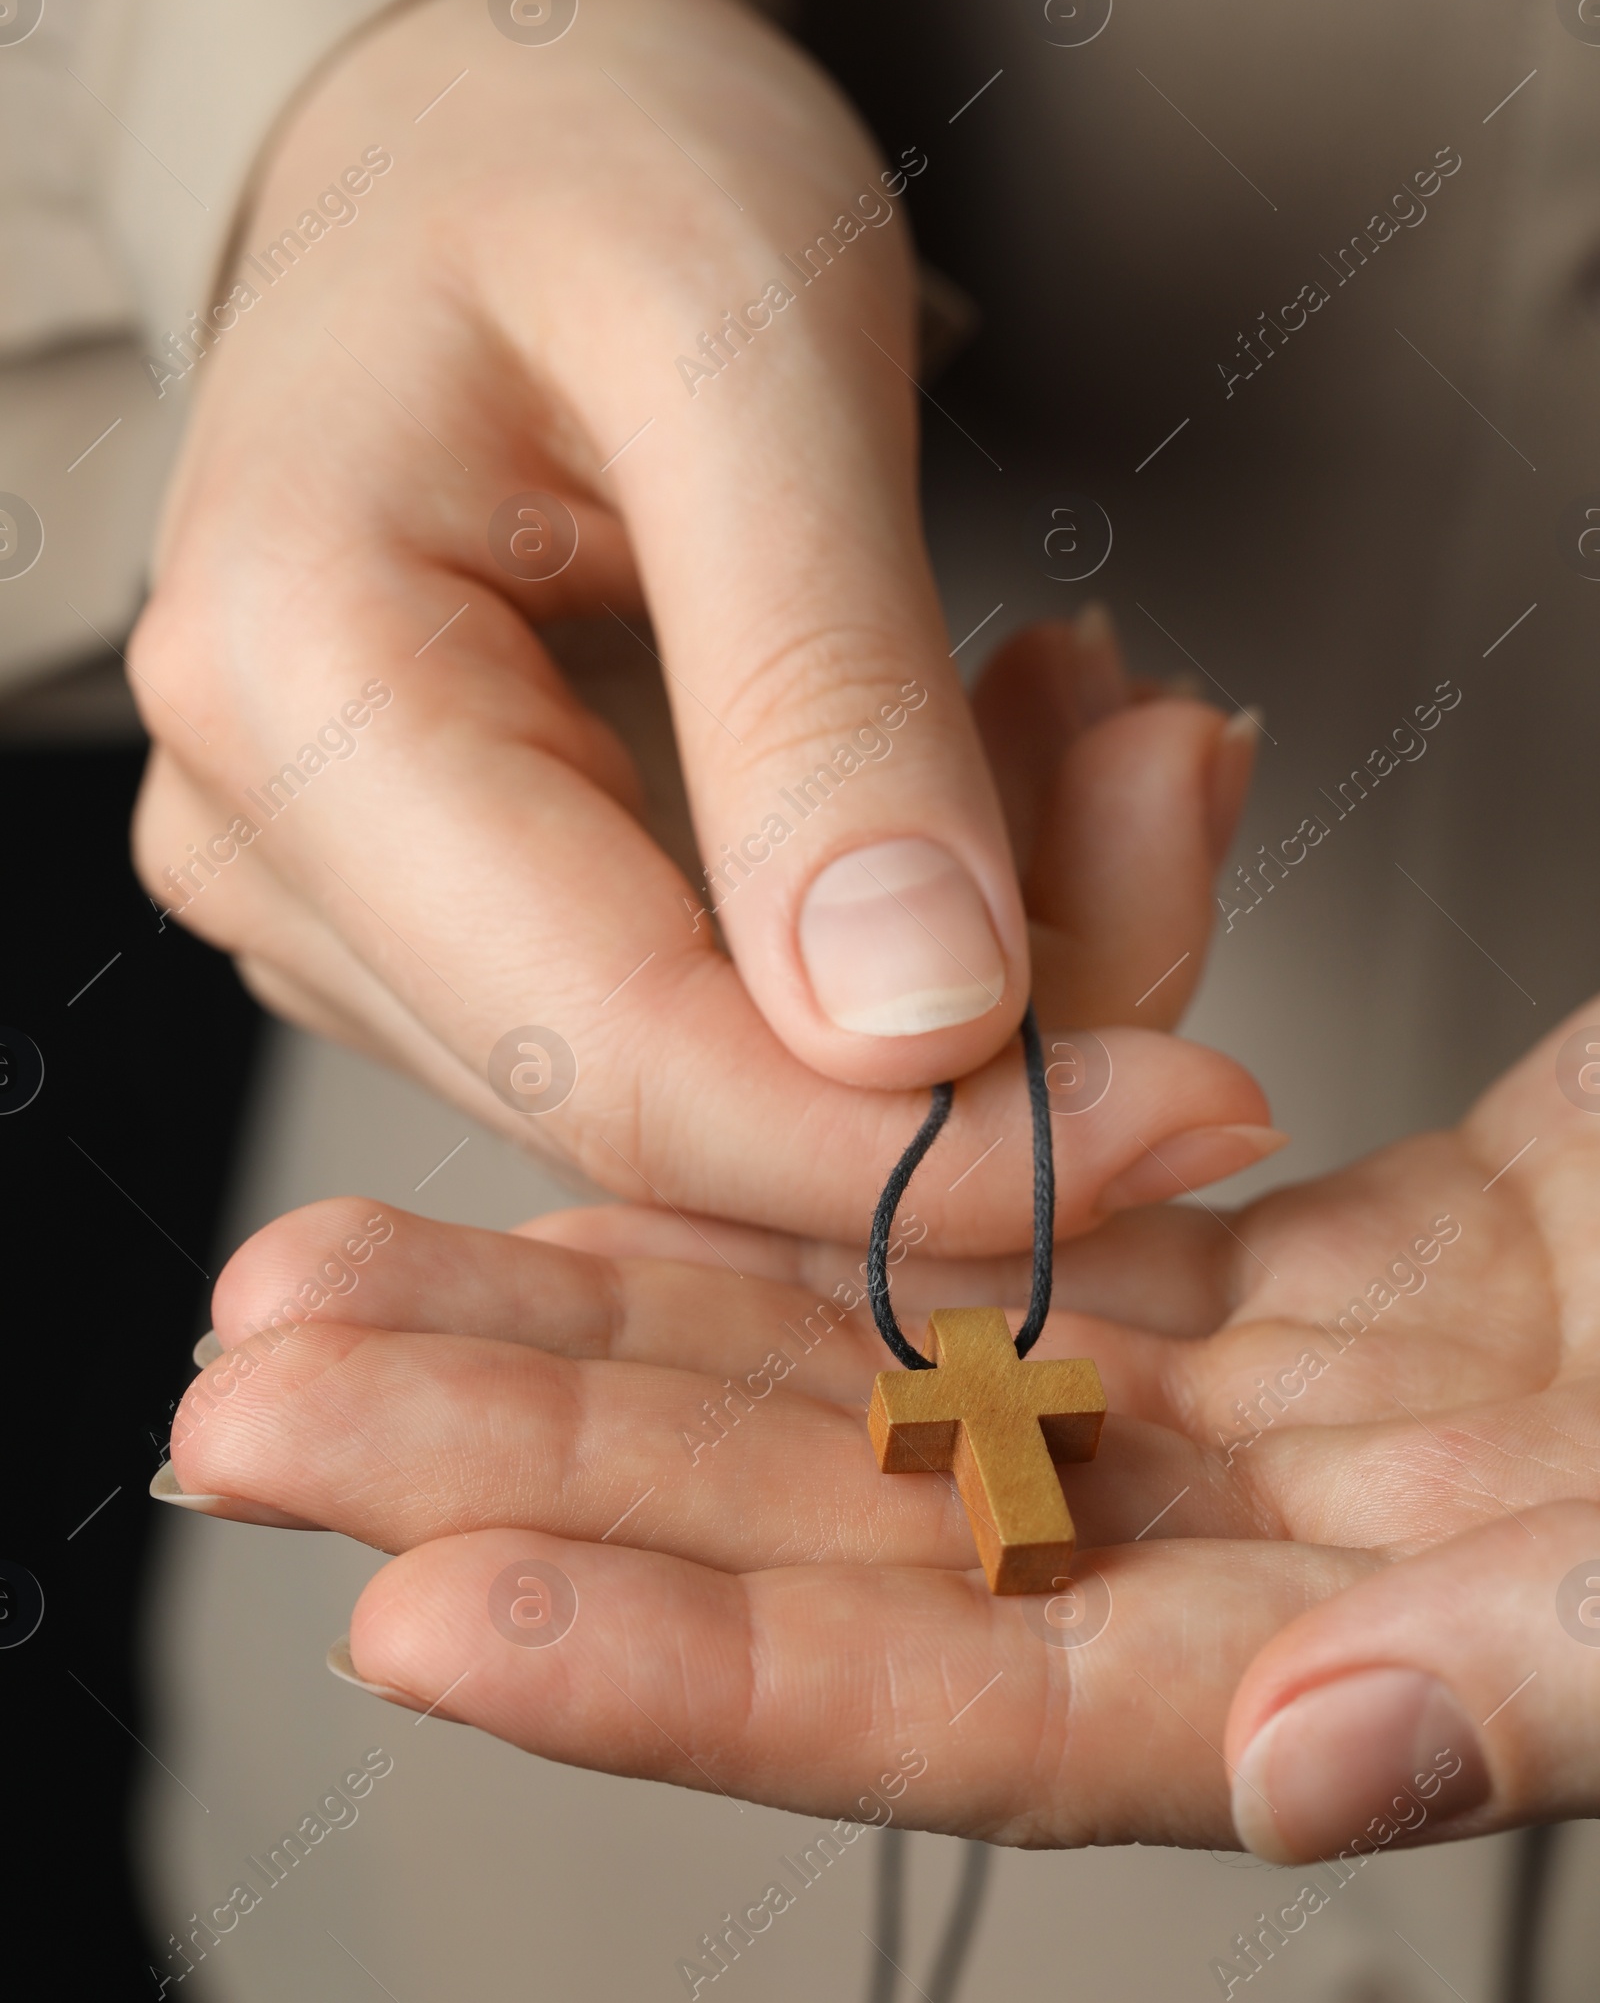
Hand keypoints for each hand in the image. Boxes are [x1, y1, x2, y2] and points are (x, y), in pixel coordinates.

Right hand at [128, 0, 1272, 1246]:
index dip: (919, 1144)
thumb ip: (819, 686)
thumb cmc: (591, 159)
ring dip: (972, 941)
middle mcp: (275, 832)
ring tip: (1091, 701)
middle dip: (993, 1020)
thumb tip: (915, 1029)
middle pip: (679, 1093)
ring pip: (723, 1074)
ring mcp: (351, 885)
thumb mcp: (747, 349)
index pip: (614, 1050)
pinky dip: (909, 910)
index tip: (1197, 1101)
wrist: (490, 121)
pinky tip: (996, 726)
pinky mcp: (457, 898)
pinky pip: (722, 1004)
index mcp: (294, 681)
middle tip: (1182, 774)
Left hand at [163, 1000, 1599, 1857]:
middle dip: (557, 1464)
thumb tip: (1317, 1768)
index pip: (996, 1708)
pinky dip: (856, 1202)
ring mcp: (1328, 1410)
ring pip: (917, 1361)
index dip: (710, 1674)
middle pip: (885, 1529)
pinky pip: (1049, 1235)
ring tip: (353, 1269)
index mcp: (1425, 1665)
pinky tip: (656, 1164)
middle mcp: (1328, 1560)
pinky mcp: (1356, 1263)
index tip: (422, 1613)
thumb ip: (1576, 1664)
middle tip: (258, 1399)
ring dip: (632, 1311)